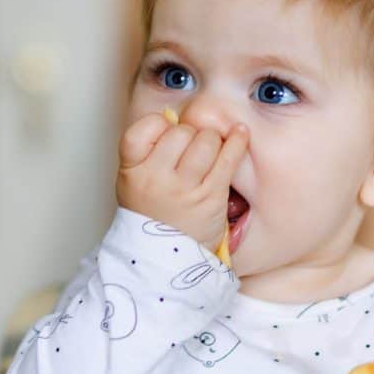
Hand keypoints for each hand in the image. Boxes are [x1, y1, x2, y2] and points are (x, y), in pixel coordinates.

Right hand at [116, 112, 248, 250]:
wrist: (162, 257)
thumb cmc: (152, 213)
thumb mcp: (135, 181)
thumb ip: (149, 150)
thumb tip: (174, 116)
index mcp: (132, 171)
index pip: (145, 128)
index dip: (160, 124)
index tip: (167, 131)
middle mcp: (155, 178)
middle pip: (181, 132)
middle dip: (191, 134)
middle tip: (191, 150)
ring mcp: (184, 189)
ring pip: (206, 140)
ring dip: (212, 140)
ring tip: (210, 151)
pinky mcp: (211, 197)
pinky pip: (229, 158)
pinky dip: (238, 141)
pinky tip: (241, 133)